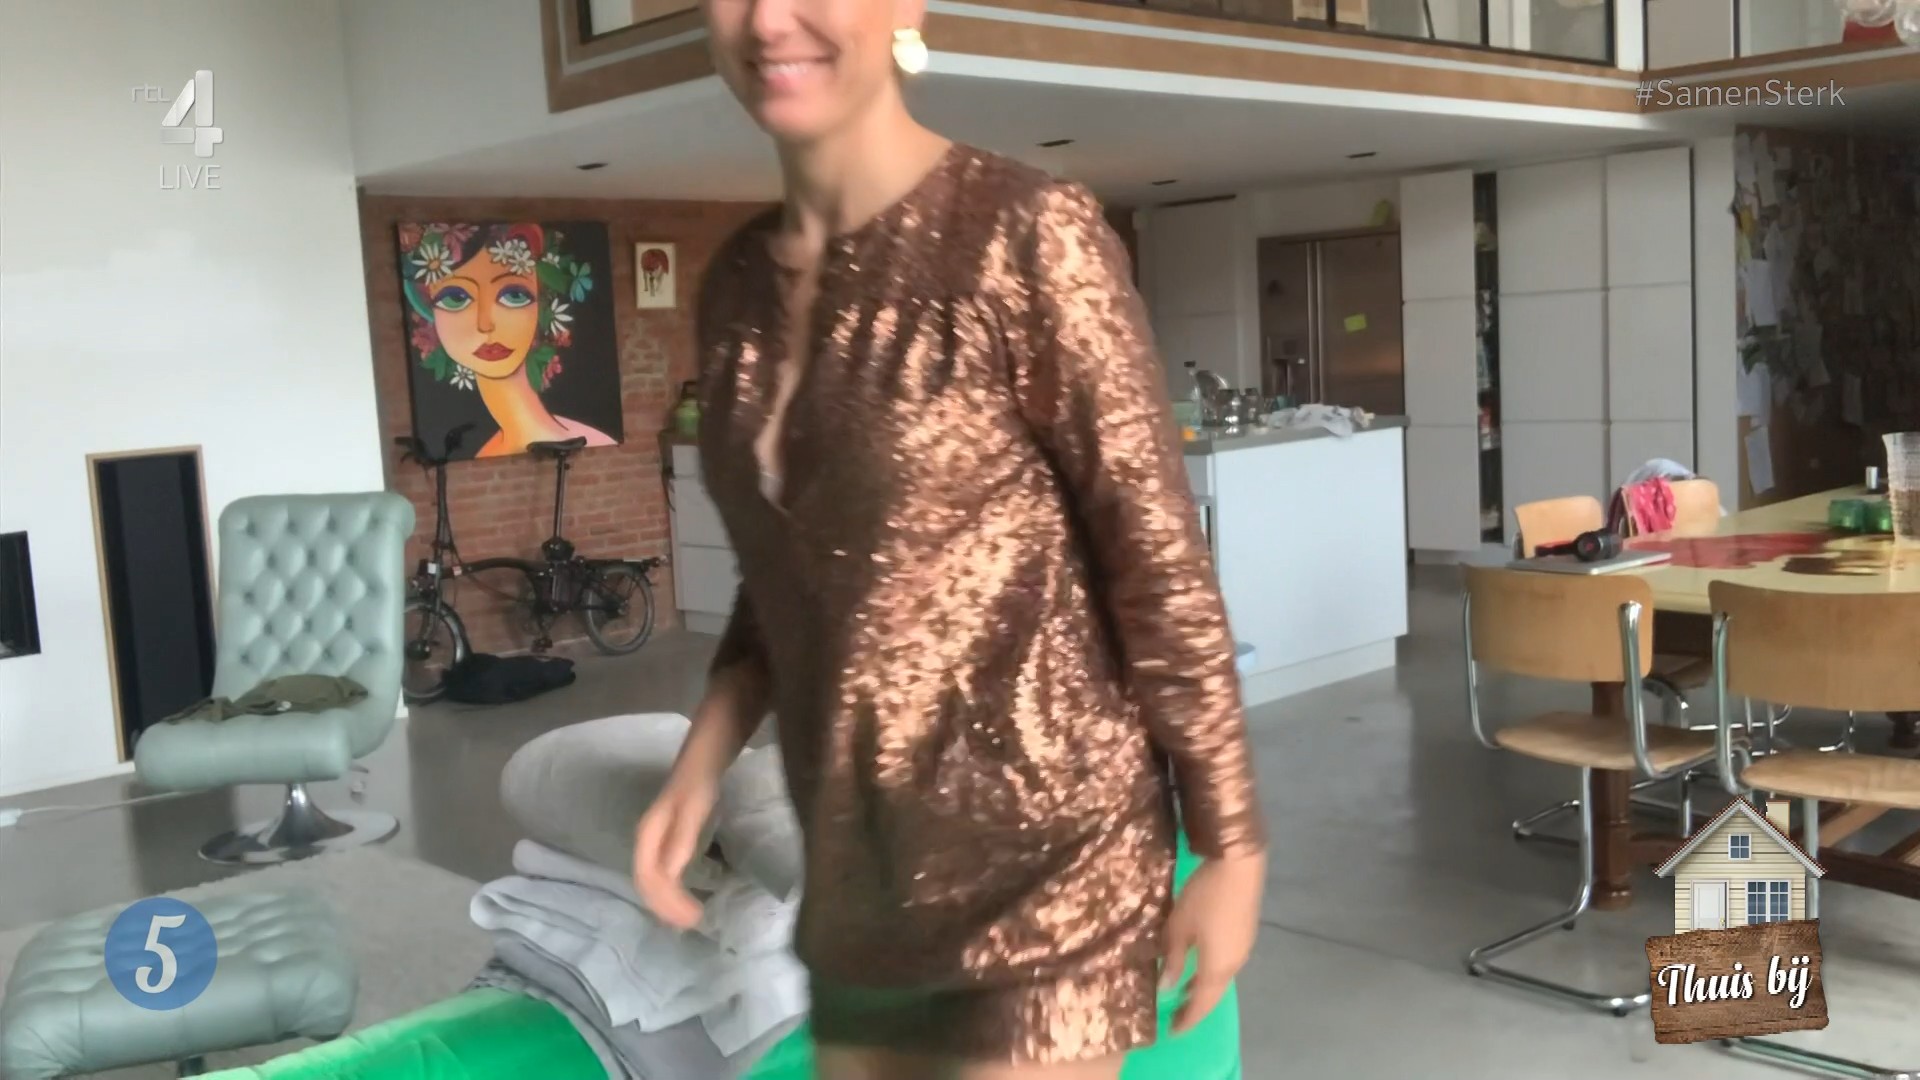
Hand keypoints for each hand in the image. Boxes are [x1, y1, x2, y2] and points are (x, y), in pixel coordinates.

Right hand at [632, 776, 718, 930]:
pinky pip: (662, 875)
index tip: (690, 917)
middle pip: (647, 884)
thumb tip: (670, 876)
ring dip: (667, 903)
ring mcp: (655, 844)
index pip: (649, 879)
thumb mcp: (692, 811)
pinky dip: (671, 892)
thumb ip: (681, 841)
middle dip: (666, 907)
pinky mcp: (667, 845)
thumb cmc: (697, 785)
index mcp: (648, 837)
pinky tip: (683, 900)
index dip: (666, 901)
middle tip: (691, 924)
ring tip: (687, 920)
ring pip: (652, 882)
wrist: (700, 763)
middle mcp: (646, 843)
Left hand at [1161, 849, 1265, 1032]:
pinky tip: (1200, 966)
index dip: (1186, 1019)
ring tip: (1184, 993)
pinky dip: (1211, 974)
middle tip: (1176, 1016)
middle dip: (1194, 1007)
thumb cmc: (1205, 897)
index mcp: (1217, 968)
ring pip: (1221, 979)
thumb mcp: (1180, 926)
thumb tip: (1167, 987)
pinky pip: (1226, 964)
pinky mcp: (1245, 933)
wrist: (1239, 865)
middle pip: (1213, 994)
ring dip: (1203, 989)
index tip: (1171, 1031)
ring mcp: (1243, 948)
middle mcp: (1234, 964)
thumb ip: (1174, 957)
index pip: (1200, 1004)